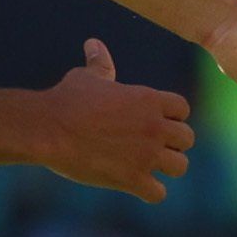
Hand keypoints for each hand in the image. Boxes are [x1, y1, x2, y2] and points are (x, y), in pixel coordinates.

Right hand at [37, 39, 194, 202]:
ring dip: (167, 167)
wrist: (48, 129)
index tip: (156, 121)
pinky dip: (149, 192)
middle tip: (152, 146)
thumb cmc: (67, 99)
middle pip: (188, 138)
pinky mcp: (132, 179)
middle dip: (173, 143)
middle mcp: (154, 127)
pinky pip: (158, 194)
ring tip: (149, 167)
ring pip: (180, 166)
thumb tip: (94, 43)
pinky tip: (136, 186)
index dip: (172, 116)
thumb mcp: (86, 76)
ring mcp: (146, 155)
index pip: (183, 109)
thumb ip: (100, 63)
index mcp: (148, 100)